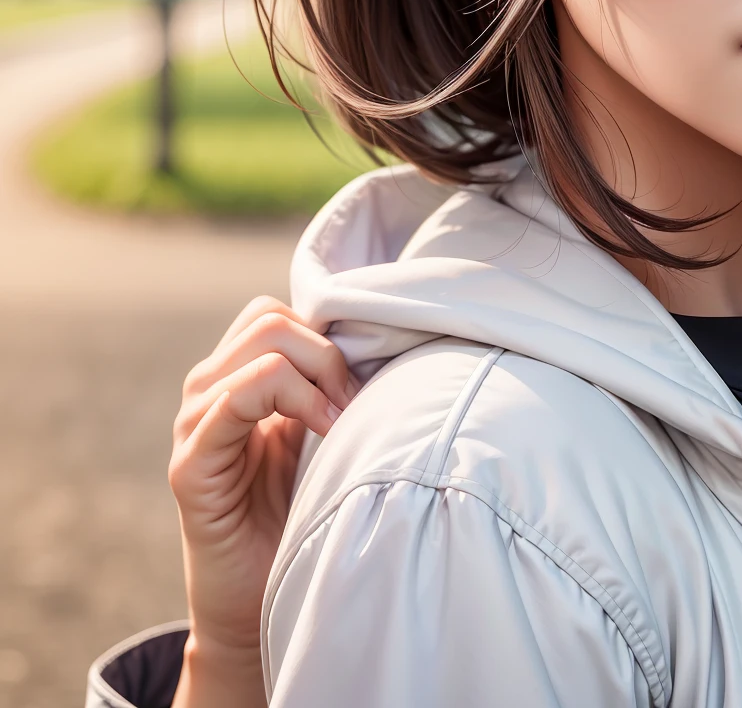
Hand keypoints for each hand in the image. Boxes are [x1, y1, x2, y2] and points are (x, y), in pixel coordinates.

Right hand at [167, 297, 356, 707]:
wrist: (267, 598)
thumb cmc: (305, 511)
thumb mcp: (328, 432)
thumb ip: (332, 384)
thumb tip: (381, 334)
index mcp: (237, 377)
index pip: (276, 313)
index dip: (328, 333)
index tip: (365, 379)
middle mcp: (208, 391)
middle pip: (270, 320)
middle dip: (327, 354)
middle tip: (354, 404)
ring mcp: (193, 425)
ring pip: (260, 349)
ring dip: (316, 376)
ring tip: (340, 423)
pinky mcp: (190, 466)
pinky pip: (231, 400)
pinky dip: (288, 399)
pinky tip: (323, 433)